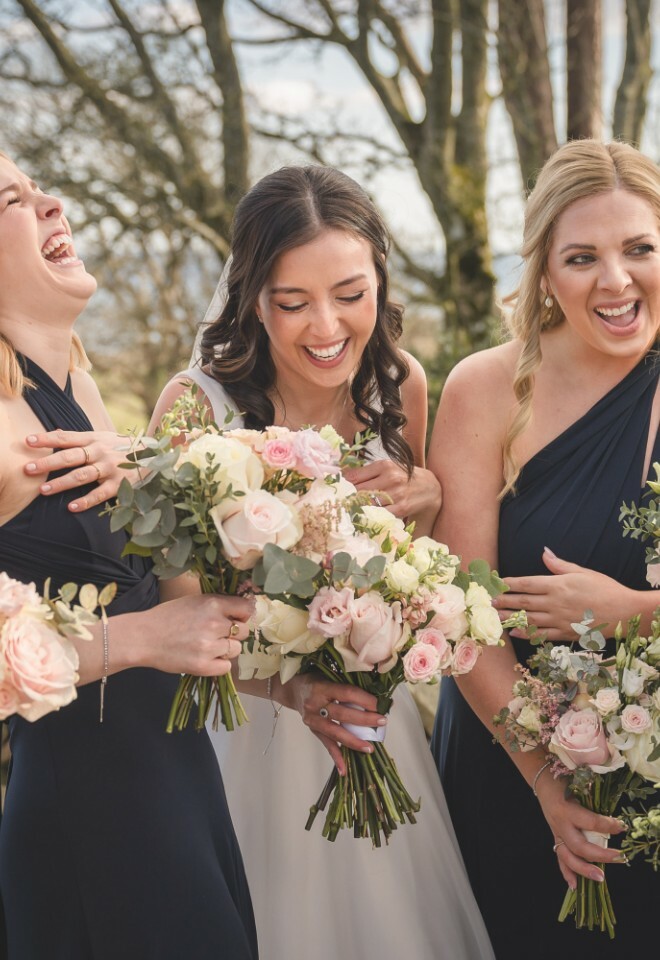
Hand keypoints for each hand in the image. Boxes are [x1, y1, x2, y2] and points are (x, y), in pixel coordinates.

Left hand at [24, 429, 139, 511]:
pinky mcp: (119, 484)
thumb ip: (81, 437)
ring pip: (81, 475)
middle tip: (28, 469)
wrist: (156, 455)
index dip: (46, 439)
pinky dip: (86, 501)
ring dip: (61, 483)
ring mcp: (110, 468)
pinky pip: (100, 494)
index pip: (66, 438)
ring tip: (44, 490)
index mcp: (94, 439)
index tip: (28, 441)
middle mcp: (100, 452)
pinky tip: (71, 507)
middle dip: (47, 463)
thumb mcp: (104, 437)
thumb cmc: (124, 447)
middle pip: (69, 456)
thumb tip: (58, 432)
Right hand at [132, 594, 251, 675]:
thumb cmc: (167, 617)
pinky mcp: (203, 666)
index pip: (247, 608)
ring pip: (236, 649)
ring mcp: (209, 646)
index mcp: (213, 604)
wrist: (143, 637)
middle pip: (244, 631)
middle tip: (217, 634)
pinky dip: (219, 664)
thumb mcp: (194, 601)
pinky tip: (206, 658)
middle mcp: (214, 624)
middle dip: (233, 633)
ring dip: (226, 649)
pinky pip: (226, 667)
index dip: (243, 614)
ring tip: (208, 646)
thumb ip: (217, 605)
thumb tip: (241, 610)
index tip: (237, 618)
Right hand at [275, 673, 385, 773]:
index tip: (381, 704)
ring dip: (354, 741)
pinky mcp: (313, 730)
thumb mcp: (329, 675)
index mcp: (322, 687)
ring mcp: (312, 719)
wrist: (292, 690)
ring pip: (335, 732)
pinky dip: (336, 757)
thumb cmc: (316, 680)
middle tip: (382, 722)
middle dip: (364, 719)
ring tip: (369, 748)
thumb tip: (376, 695)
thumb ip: (347, 685)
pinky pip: (326, 745)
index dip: (365, 699)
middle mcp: (315, 704)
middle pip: (342, 714)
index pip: (347, 693)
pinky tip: (345, 770)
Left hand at [343, 459, 441, 523]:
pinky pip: (379, 514)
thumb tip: (341, 477)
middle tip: (335, 505)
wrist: (430, 487)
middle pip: (358, 491)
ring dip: (355, 509)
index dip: (341, 486)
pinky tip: (363, 518)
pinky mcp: (401, 508)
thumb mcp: (387, 468)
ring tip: (346, 512)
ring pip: (367, 503)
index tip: (332, 492)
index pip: (354, 476)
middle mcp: (390, 478)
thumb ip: (366, 472)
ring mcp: (396, 494)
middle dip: (346, 499)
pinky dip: (369, 516)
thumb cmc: (404, 476)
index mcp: (384, 465)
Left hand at [495, 547, 635, 641]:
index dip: (509, 583)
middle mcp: (555, 603)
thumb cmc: (604, 588)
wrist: (624, 612)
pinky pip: (542, 635)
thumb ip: (559, 565)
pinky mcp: (565, 633)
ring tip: (494, 617)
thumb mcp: (582, 572)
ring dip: (510, 618)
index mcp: (558, 585)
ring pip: (529, 619)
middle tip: (487, 602)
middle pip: (524, 602)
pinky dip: (527, 633)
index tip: (496, 583)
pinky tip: (514, 632)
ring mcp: (559, 620)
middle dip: (504, 601)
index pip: (527, 583)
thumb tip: (544, 552)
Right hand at [535, 770, 626, 887]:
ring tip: (600, 878)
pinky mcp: (556, 839)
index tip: (621, 827)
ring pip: (568, 857)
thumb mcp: (576, 782)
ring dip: (584, 870)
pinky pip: (560, 859)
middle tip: (619, 857)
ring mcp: (556, 833)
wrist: (543, 782)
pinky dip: (567, 873)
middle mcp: (559, 824)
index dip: (607, 825)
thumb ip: (592, 792)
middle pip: (579, 846)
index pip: (589, 821)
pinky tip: (575, 886)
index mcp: (565, 809)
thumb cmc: (563, 780)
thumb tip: (611, 800)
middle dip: (600, 855)